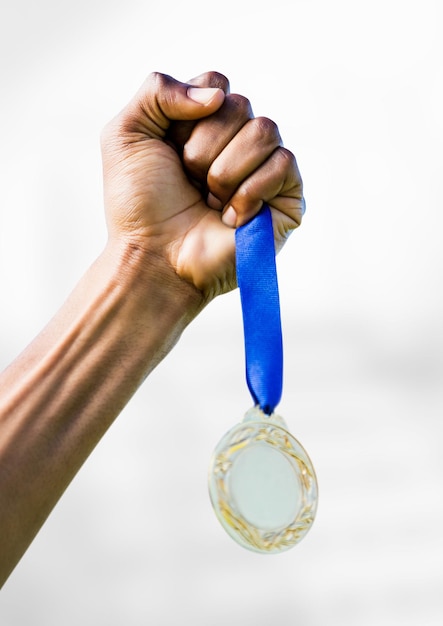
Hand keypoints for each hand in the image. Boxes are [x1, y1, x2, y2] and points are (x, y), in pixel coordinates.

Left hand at [101, 71, 303, 300]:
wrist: (155, 257)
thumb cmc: (139, 205)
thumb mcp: (126, 135)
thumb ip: (158, 90)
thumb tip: (218, 97)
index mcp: (204, 124)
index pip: (217, 86)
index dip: (191, 117)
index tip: (172, 151)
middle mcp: (237, 142)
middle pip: (240, 106)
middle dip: (203, 149)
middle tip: (189, 182)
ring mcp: (264, 169)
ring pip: (265, 131)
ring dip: (225, 172)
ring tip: (209, 201)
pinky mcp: (286, 198)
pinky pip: (284, 164)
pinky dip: (249, 192)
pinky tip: (230, 217)